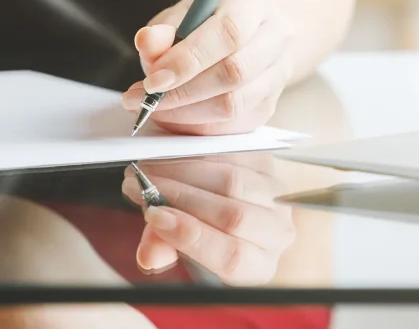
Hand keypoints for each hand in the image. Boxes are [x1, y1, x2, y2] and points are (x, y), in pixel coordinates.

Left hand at [121, 0, 292, 134]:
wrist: (246, 30)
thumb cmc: (208, 19)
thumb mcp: (181, 14)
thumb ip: (163, 30)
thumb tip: (147, 43)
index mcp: (255, 0)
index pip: (228, 32)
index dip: (188, 60)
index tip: (153, 80)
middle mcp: (276, 35)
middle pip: (235, 73)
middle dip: (183, 93)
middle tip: (145, 98)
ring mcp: (279, 72)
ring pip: (235, 105)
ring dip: (186, 114)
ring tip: (155, 108)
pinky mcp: (269, 103)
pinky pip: (232, 126)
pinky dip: (197, 126)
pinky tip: (175, 116)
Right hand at [121, 153, 294, 284]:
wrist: (216, 198)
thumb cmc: (198, 228)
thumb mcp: (178, 246)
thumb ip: (163, 247)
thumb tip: (148, 255)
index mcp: (257, 266)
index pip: (233, 256)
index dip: (192, 237)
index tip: (155, 216)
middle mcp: (275, 232)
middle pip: (233, 216)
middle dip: (180, 198)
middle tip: (142, 186)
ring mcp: (275, 195)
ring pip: (233, 181)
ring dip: (183, 171)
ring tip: (149, 167)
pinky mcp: (266, 163)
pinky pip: (232, 154)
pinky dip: (195, 152)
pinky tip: (167, 152)